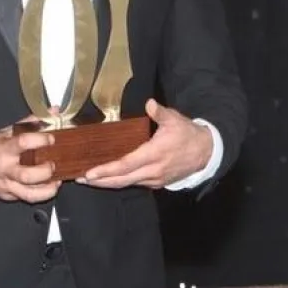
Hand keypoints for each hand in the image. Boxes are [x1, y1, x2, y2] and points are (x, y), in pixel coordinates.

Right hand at [0, 117, 59, 202]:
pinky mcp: (8, 196)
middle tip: (53, 164)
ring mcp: (6, 185)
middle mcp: (5, 169)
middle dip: (45, 171)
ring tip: (56, 181)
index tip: (51, 138)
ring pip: (30, 194)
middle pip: (27, 175)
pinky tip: (47, 186)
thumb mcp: (4, 131)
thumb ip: (28, 124)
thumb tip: (51, 114)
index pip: (24, 143)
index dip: (40, 140)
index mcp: (3, 149)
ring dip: (47, 189)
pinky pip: (26, 198)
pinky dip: (40, 193)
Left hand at [78, 99, 211, 188]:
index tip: (90, 173)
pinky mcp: (157, 182)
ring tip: (90, 180)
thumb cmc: (188, 135)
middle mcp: (152, 170)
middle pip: (122, 180)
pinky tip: (109, 179)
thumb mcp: (175, 120)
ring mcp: (154, 179)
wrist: (206, 152)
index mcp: (154, 154)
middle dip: (100, 181)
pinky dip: (120, 182)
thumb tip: (149, 103)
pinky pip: (135, 184)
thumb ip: (160, 112)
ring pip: (127, 184)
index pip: (126, 165)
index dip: (107, 170)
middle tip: (80, 179)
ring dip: (108, 183)